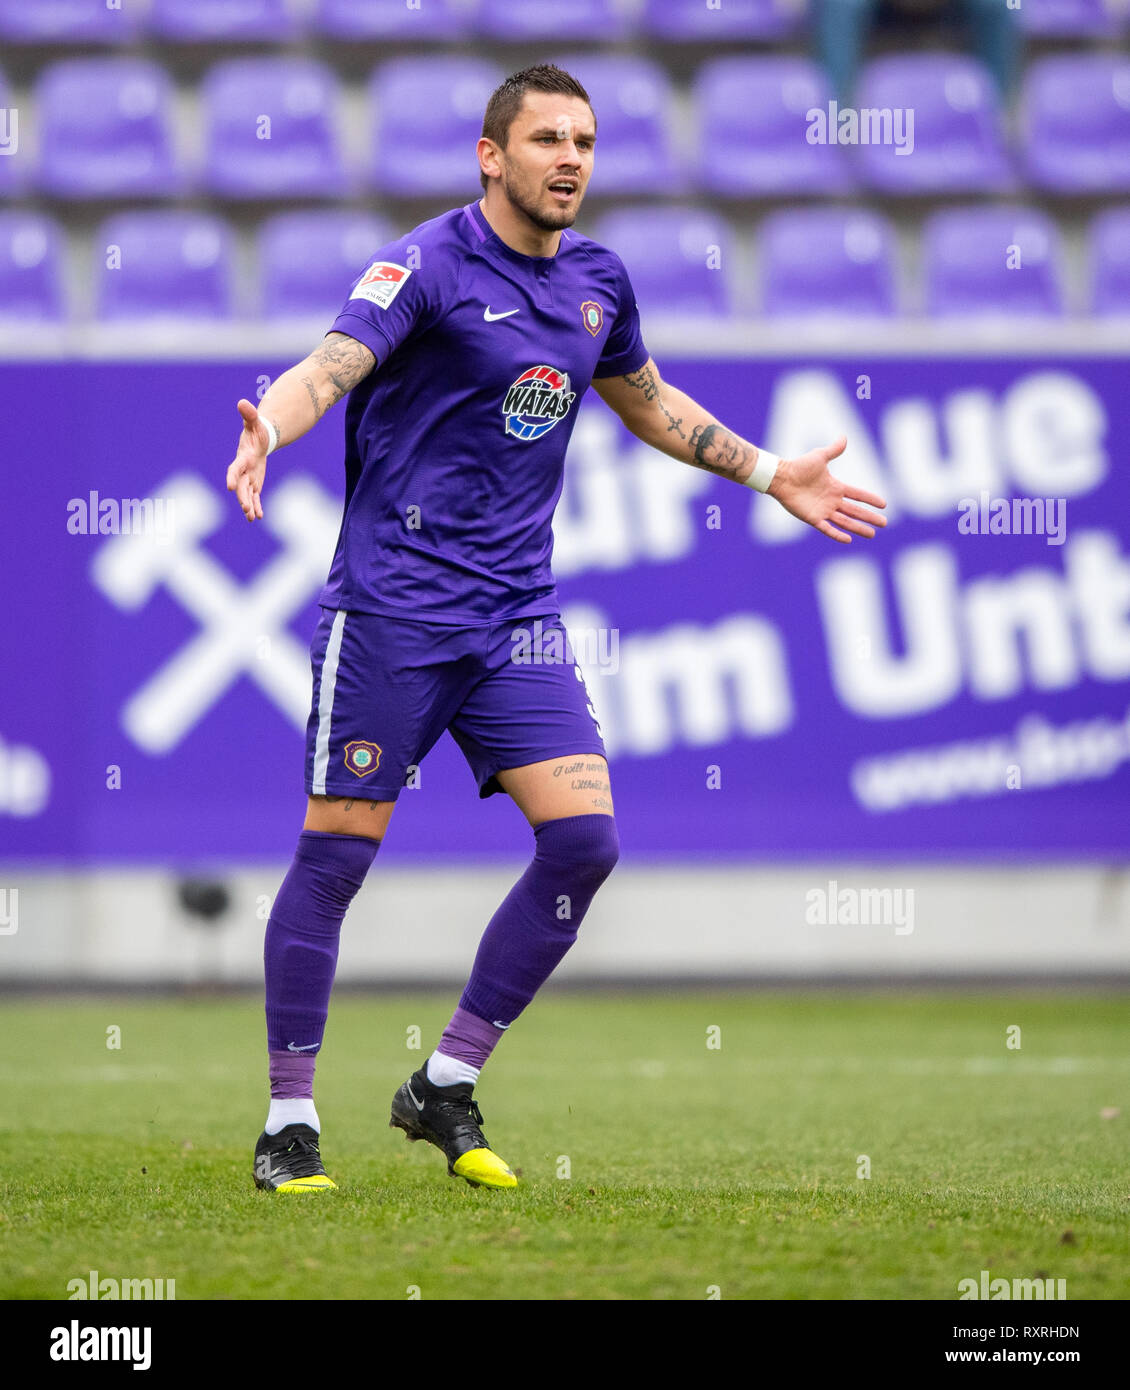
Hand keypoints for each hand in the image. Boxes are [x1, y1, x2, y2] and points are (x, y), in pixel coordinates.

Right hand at [226, 398, 269, 521]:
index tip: (229, 487)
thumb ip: (249, 415)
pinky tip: (257, 517)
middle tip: (246, 509)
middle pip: (241, 486)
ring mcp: (248, 477)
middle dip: (243, 498)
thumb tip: (243, 403)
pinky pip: (254, 496)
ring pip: (247, 494)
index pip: (235, 469)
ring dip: (249, 505)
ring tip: (251, 517)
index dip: (232, 477)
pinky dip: (256, 506)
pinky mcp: (254, 483)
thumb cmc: (256, 430)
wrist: (258, 439)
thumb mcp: (254, 422)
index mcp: (242, 457)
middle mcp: (243, 470)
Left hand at [767, 436, 886, 543]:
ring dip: (859, 528)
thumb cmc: (799, 466)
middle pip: (855, 511)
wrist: (782, 477)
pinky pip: (827, 528)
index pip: (858, 495)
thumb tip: (844, 437)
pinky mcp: (812, 518)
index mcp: (836, 487)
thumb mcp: (820, 456)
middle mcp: (832, 501)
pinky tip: (849, 539)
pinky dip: (837, 534)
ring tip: (872, 534)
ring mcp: (823, 510)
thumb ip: (834, 450)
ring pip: (845, 522)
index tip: (884, 505)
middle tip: (884, 523)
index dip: (870, 499)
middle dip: (869, 517)